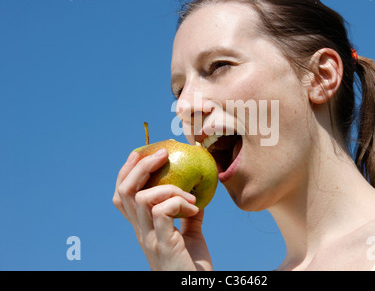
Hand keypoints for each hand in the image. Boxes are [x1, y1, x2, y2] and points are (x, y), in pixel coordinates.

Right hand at [112, 149, 212, 269]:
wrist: (194, 289)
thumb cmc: (192, 266)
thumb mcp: (190, 236)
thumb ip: (189, 216)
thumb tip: (196, 194)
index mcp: (144, 229)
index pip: (122, 197)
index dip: (126, 172)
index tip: (139, 153)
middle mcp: (141, 232)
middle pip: (125, 192)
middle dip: (140, 167)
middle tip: (163, 154)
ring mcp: (150, 238)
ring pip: (142, 198)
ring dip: (168, 187)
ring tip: (190, 195)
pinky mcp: (163, 244)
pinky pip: (162, 211)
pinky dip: (178, 202)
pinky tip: (194, 209)